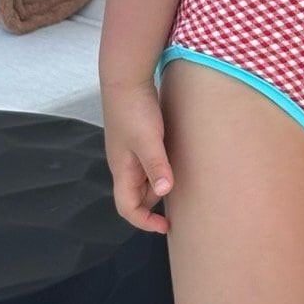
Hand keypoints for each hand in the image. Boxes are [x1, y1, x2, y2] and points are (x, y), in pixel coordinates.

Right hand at [102, 82, 173, 232]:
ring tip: (180, 178)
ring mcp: (129, 149)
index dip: (144, 222)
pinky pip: (147, 160)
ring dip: (158, 182)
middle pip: (136, 195)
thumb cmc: (134, 109)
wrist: (126, 76)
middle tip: (179, 200)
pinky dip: (159, 166)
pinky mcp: (137, 135)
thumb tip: (164, 193)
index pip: (127, 208)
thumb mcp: (148, 140)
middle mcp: (123, 163)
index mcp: (122, 169)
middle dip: (154, 203)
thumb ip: (156, 166)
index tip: (166, 226)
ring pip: (143, 177)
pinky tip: (175, 157)